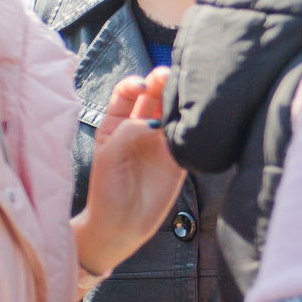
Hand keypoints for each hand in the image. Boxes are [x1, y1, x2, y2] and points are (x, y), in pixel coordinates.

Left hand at [72, 69, 182, 278]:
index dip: (135, 84)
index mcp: (117, 123)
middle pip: (154, 95)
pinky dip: (192, 125)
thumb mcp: (109, 154)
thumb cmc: (106, 189)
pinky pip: (187, 135)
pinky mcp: (178, 157)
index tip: (141, 86)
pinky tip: (195, 117)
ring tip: (187, 91)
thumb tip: (157, 122)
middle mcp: (141, 127)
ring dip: (179, 98)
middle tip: (169, 76)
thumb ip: (129, 131)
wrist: (120, 226)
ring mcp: (161, 142)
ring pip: (173, 111)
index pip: (128, 93)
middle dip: (161, 81)